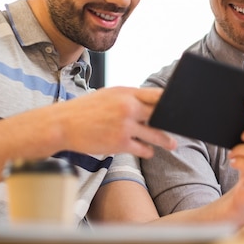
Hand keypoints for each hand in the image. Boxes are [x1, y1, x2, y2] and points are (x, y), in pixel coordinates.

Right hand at [55, 86, 175, 158]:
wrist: (62, 124)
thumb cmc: (85, 110)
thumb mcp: (108, 95)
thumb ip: (128, 98)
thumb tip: (148, 102)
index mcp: (125, 92)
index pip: (157, 95)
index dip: (171, 101)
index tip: (179, 106)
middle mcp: (128, 107)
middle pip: (159, 114)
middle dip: (171, 121)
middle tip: (181, 126)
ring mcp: (125, 125)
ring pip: (154, 134)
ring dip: (165, 140)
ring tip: (172, 144)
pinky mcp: (120, 142)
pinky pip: (142, 148)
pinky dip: (147, 151)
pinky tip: (149, 151)